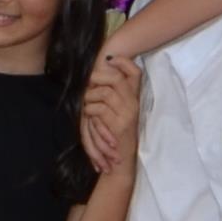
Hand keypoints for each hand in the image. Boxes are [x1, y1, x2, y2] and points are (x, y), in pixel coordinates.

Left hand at [79, 57, 141, 177]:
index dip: (124, 62)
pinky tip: (87, 115)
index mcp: (134, 98)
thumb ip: (111, 95)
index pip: (135, 73)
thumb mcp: (115, 111)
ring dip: (90, 96)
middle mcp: (133, 104)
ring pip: (104, 92)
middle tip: (88, 81)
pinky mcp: (118, 125)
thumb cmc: (114, 135)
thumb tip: (95, 76)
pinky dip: (89, 110)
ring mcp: (127, 114)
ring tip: (86, 102)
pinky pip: (99, 108)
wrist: (122, 161)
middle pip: (117, 78)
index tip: (110, 59)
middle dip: (98, 76)